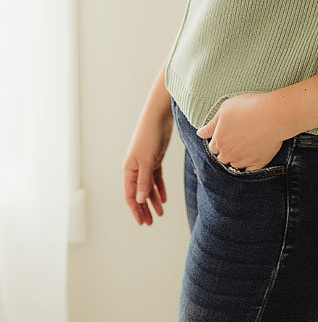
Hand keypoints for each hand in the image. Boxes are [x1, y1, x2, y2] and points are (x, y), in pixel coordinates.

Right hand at [123, 106, 172, 225]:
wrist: (159, 116)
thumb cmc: (149, 136)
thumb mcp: (147, 161)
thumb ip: (144, 181)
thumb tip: (140, 200)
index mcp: (129, 170)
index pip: (131, 195)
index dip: (136, 210)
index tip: (141, 223)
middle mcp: (136, 168)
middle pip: (139, 193)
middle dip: (144, 209)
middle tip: (150, 223)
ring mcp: (146, 163)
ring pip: (148, 187)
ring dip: (153, 200)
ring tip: (160, 213)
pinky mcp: (155, 158)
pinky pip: (156, 178)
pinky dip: (159, 188)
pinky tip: (164, 198)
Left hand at [196, 92, 283, 170]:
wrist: (273, 114)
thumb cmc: (249, 107)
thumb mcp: (226, 109)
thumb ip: (211, 124)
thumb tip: (200, 133)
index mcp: (219, 141)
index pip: (213, 147)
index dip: (219, 140)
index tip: (228, 133)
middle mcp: (229, 154)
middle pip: (223, 158)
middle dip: (227, 151)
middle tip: (238, 138)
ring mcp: (243, 160)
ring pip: (235, 165)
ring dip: (237, 159)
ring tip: (247, 145)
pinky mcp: (258, 164)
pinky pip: (249, 172)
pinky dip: (249, 166)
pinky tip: (253, 157)